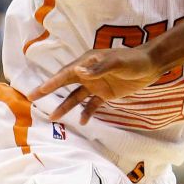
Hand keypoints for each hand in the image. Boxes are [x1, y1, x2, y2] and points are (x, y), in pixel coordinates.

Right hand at [28, 48, 162, 123]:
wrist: (151, 66)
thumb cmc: (133, 61)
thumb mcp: (117, 63)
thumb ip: (98, 69)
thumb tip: (79, 73)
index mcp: (88, 62)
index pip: (66, 74)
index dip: (51, 82)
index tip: (37, 90)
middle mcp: (88, 73)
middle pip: (65, 84)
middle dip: (49, 91)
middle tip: (32, 98)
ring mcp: (96, 84)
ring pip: (77, 97)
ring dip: (66, 106)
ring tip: (53, 117)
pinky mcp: (106, 94)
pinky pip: (92, 105)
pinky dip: (87, 113)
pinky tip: (83, 122)